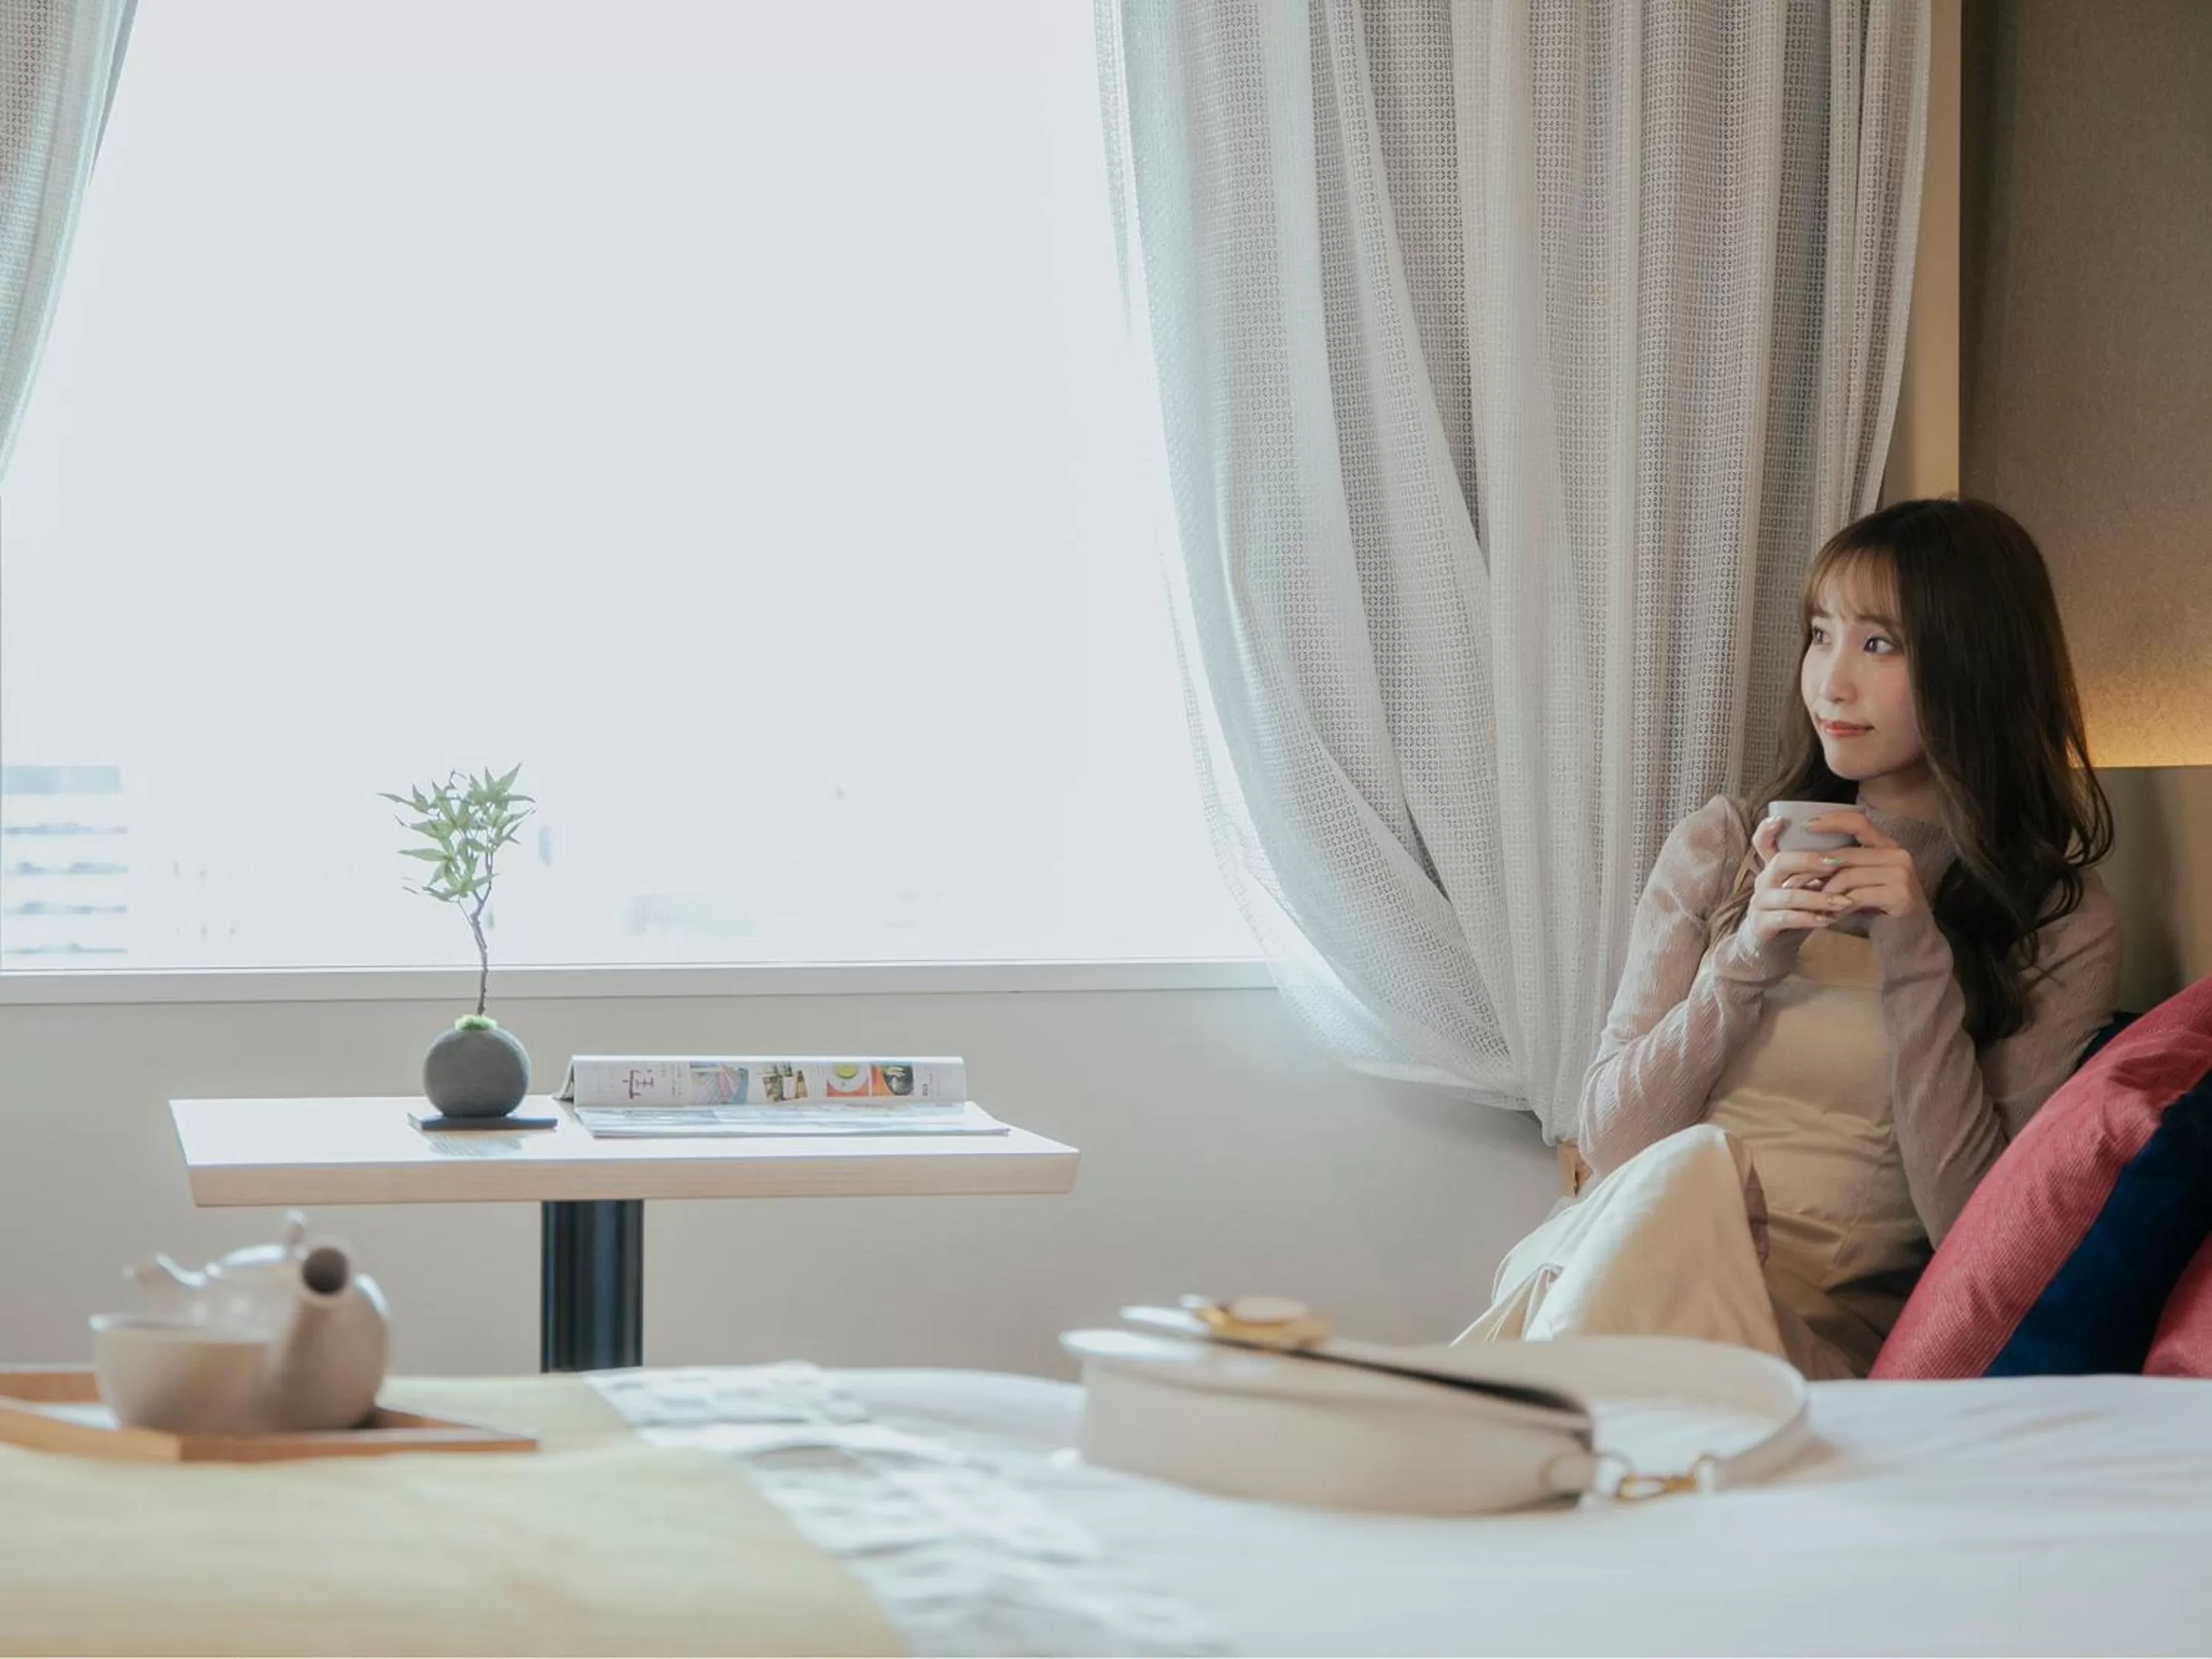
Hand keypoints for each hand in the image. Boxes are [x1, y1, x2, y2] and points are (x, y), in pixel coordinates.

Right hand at [1742, 815, 1860, 945]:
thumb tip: (1850, 849)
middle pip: (1781, 862)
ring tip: (1844, 901)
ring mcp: (1761, 902)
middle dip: (1810, 861)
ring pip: (1789, 895)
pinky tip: (1828, 920)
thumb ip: (1815, 868)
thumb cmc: (1794, 907)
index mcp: (1772, 867)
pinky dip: (1809, 918)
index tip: (1781, 819)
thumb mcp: (1802, 884)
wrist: (1773, 941)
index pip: (1762, 842)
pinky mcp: (1763, 923)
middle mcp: (1763, 880)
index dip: (1767, 829)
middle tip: (1836, 863)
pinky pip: (1787, 918)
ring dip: (1819, 898)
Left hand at [1788, 809, 1927, 923]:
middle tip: (1789, 883)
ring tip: (1808, 903)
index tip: (1804, 825)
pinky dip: (1838, 906)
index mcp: (1887, 846)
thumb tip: (1800, 859)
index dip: (1831, 820)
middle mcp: (1898, 854)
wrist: (1910, 941)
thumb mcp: (1859, 884)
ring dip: (1823, 892)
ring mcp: (1901, 873)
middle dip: (1813, 869)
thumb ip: (1841, 868)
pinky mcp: (1900, 895)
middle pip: (1845, 854)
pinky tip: (1828, 915)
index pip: (1858, 822)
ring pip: (1847, 875)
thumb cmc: (1879, 911)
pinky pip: (1857, 896)